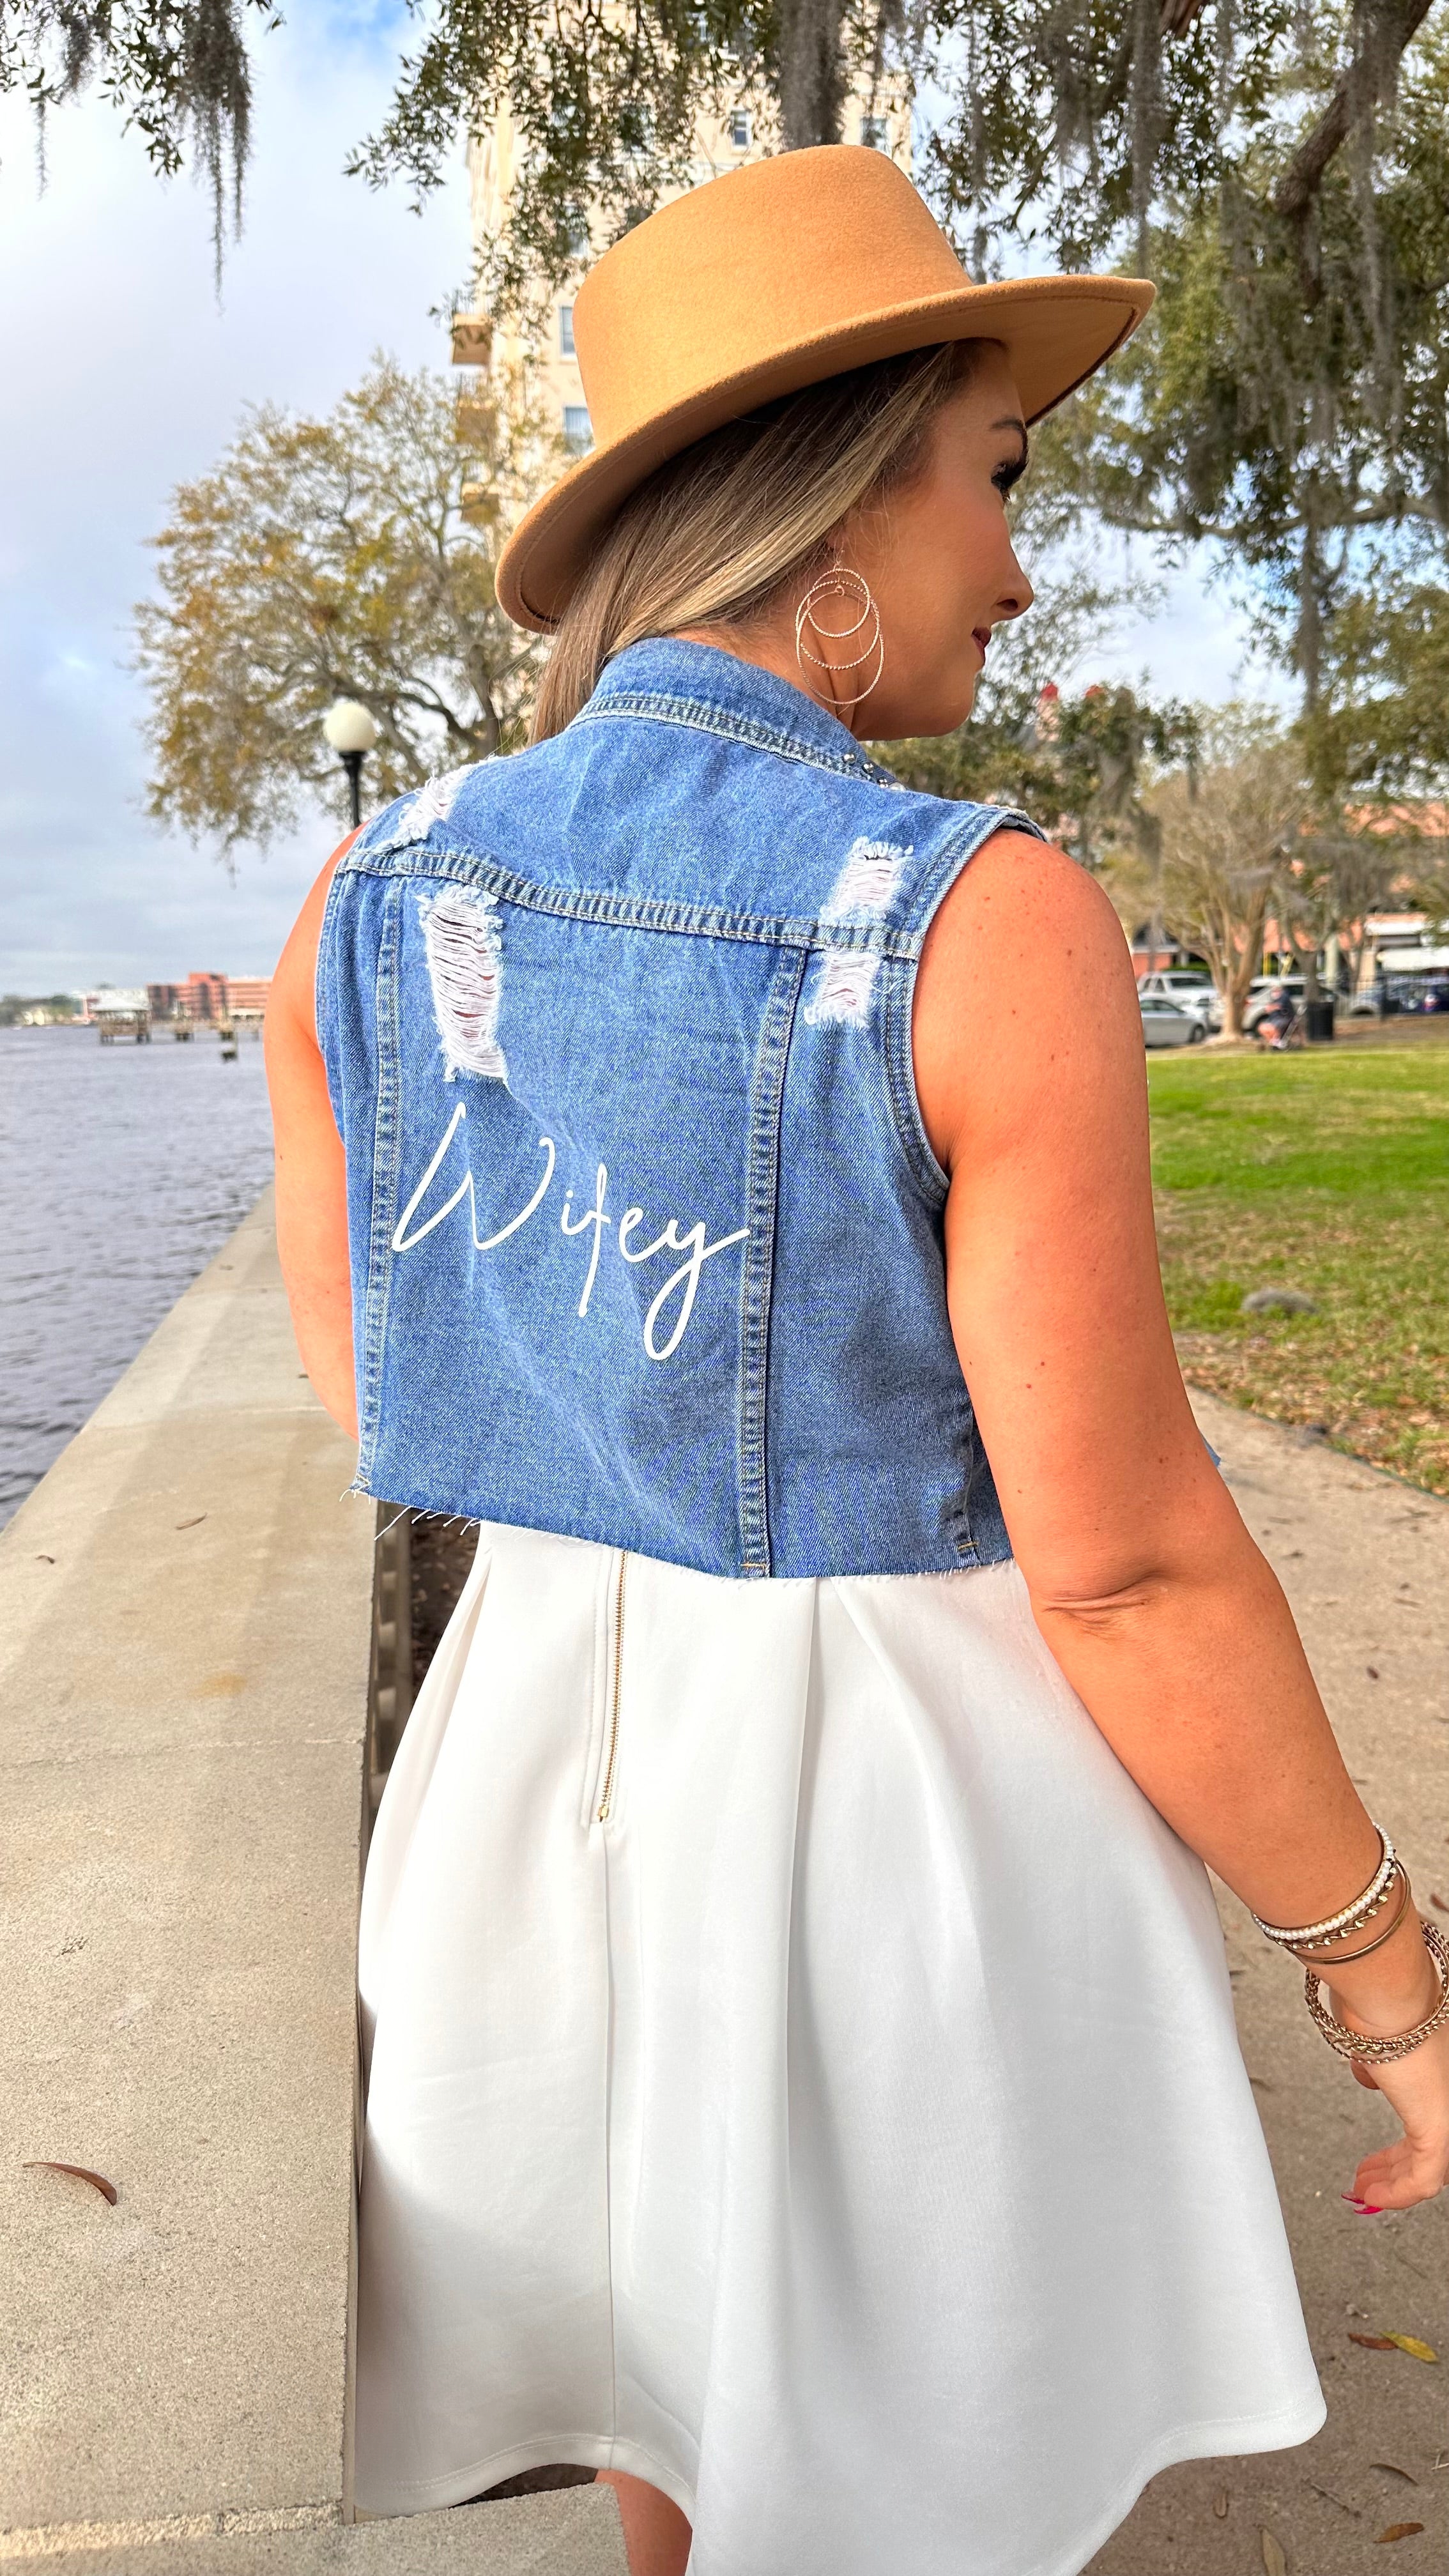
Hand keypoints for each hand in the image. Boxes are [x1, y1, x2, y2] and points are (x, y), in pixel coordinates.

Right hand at [1328, 1927, 1448, 2210]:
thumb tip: (1370, 2075)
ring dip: (1392, 2182)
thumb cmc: (1375, 1998)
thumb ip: (1375, 2061)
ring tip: (1365, 2191)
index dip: (1401, 2144)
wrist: (1384, 1990)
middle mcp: (1448, 2089)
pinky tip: (1372, 2195)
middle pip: (1429, 2145)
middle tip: (1368, 2178)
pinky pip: (1424, 2176)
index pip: (1425, 2117)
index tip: (1378, 2158)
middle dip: (1393, 2166)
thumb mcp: (1371, 2035)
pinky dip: (1397, 2192)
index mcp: (1438, 2067)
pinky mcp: (1438, 2125)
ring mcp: (1447, 2108)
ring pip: (1429, 2164)